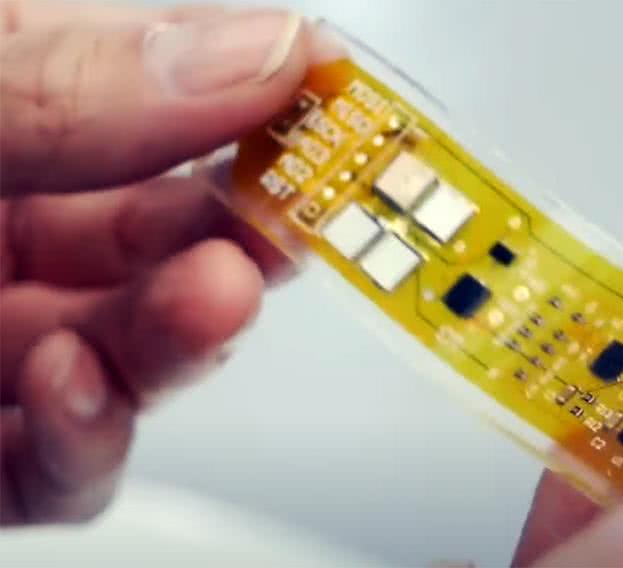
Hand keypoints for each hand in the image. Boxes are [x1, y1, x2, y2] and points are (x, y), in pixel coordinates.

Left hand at [0, 1, 341, 523]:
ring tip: (215, 297)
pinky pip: (59, 468)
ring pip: (134, 353)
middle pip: (166, 236)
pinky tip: (75, 387)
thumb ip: (66, 79)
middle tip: (301, 218)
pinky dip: (89, 441)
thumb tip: (252, 50)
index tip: (338, 103)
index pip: (158, 95)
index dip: (256, 98)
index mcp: (8, 113)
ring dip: (187, 334)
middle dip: (242, 229)